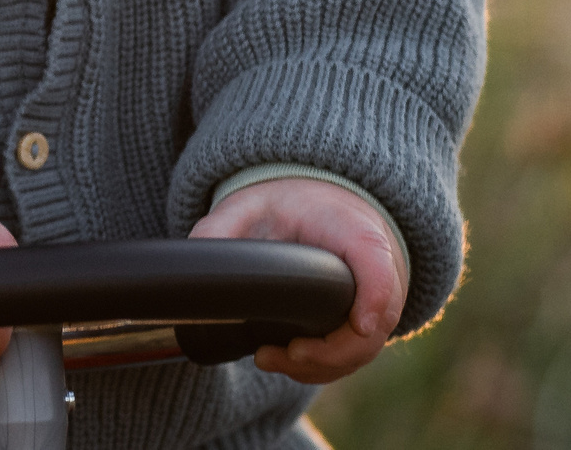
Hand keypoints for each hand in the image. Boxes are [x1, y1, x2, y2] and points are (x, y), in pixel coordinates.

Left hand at [189, 178, 406, 384]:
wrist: (319, 207)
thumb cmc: (284, 206)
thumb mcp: (248, 204)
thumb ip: (221, 228)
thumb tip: (193, 262)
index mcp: (352, 227)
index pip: (376, 263)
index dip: (375, 296)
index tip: (359, 324)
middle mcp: (376, 269)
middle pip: (375, 321)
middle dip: (332, 350)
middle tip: (284, 353)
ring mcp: (376, 300)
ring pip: (364, 349)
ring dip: (321, 364)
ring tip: (268, 358)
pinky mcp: (365, 325)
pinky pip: (354, 356)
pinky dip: (323, 366)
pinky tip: (284, 360)